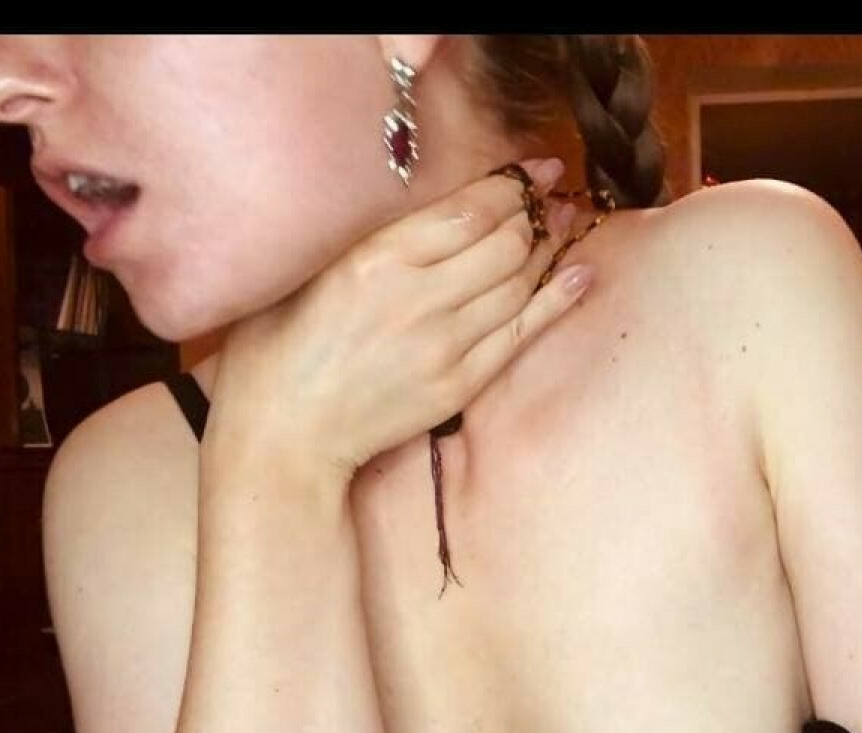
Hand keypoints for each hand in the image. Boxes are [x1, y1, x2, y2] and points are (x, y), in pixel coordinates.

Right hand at [206, 158, 591, 484]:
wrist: (285, 434)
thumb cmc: (282, 346)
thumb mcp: (315, 271)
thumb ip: (375, 238)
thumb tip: (440, 209)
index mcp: (376, 259)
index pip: (470, 211)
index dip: (512, 185)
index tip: (534, 169)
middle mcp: (418, 298)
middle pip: (506, 244)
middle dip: (535, 214)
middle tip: (550, 197)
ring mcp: (444, 345)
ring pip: (519, 284)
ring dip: (549, 249)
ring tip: (565, 224)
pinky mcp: (458, 384)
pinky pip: (522, 334)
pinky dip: (556, 300)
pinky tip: (579, 273)